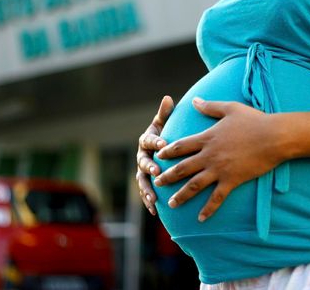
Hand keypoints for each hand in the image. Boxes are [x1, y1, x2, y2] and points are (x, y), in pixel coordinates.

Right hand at [136, 95, 174, 215]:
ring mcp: (141, 170)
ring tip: (153, 198)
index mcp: (146, 140)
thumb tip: (168, 98)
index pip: (149, 140)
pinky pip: (145, 193)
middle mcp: (141, 155)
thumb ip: (165, 114)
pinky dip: (148, 201)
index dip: (155, 141)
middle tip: (157, 171)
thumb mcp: (165, 123)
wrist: (161, 150)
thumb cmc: (165, 134)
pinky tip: (154, 211)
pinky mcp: (145, 183)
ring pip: (142, 181)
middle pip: (142, 161)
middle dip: (149, 167)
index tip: (163, 143)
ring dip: (146, 189)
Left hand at [154, 97, 290, 221]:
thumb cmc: (254, 120)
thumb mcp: (230, 108)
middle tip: (156, 183)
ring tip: (171, 204)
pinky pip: (217, 198)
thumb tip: (194, 100)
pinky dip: (208, 209)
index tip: (158, 156)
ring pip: (194, 185)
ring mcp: (219, 169)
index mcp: (207, 138)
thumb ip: (209, 106)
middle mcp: (209, 155)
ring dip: (182, 195)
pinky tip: (201, 219)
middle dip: (168, 176)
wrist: (274, 136)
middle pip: (182, 168)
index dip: (168, 151)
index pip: (181, 146)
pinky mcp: (231, 180)